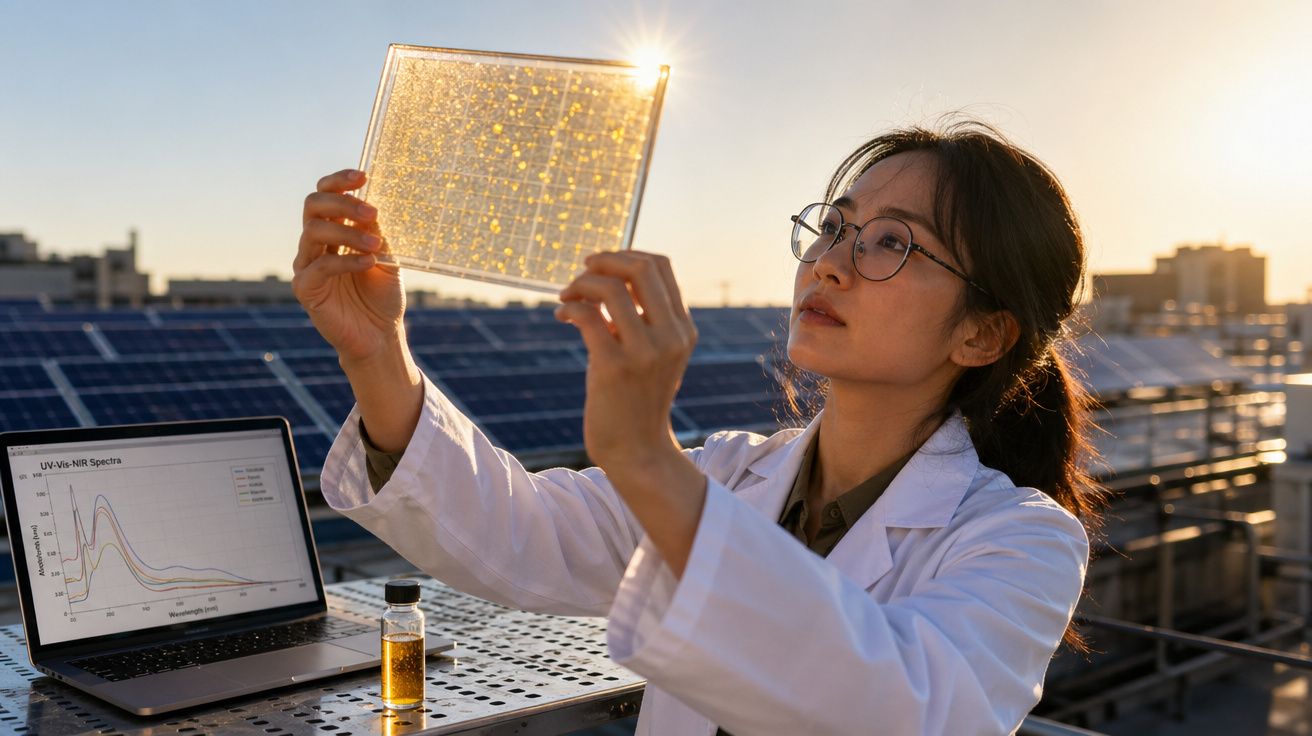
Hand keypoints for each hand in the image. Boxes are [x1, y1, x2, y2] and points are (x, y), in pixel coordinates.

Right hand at [294, 169, 421, 451]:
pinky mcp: (305, 289)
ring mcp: (306, 265)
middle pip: (313, 205)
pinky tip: (369, 262)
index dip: (339, 181)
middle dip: (341, 202)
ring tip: (376, 244)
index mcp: (333, 231)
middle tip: (371, 211)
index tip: (363, 176)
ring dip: (347, 232)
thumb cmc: (382, 296)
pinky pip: (320, 266)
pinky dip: (346, 260)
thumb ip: (376, 231)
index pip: (325, 195)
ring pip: (314, 232)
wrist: (379, 336)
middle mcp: (315, 244)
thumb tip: (373, 203)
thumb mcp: (386, 256)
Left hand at [556, 251, 707, 575]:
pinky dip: (570, 307)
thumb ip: (642, 318)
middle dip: (603, 260)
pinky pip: (588, 317)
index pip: (660, 266)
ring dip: (580, 284)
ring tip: (567, 297)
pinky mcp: (614, 368)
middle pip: (639, 268)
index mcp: (682, 329)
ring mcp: (644, 353)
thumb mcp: (653, 355)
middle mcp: (670, 337)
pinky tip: (562, 316)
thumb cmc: (636, 399)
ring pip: (610, 289)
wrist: (637, 451)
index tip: (600, 266)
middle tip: (581, 271)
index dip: (625, 255)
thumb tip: (606, 276)